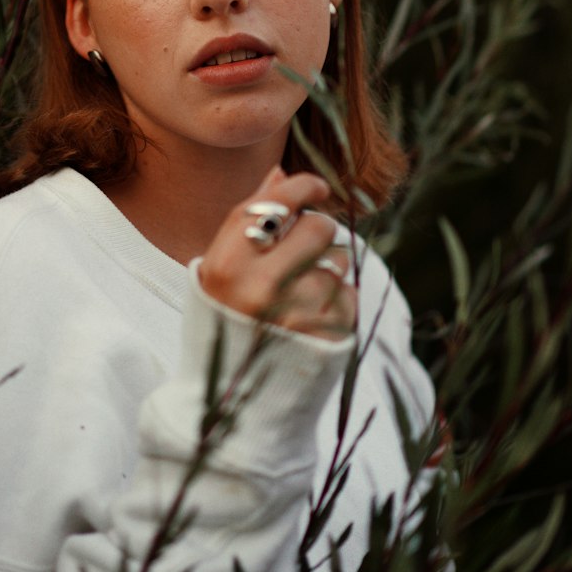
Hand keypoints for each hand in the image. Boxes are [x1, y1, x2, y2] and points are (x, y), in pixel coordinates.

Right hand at [198, 166, 356, 341]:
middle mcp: (261, 286)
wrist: (235, 397)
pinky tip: (312, 317)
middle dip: (317, 230)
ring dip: (327, 268)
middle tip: (305, 248)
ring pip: (338, 260)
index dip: (302, 186)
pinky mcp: (328, 334)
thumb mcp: (222, 269)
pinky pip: (349, 294)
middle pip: (318, 227)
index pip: (275, 203)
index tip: (317, 187)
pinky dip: (337, 300)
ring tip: (301, 293)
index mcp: (227, 264)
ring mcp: (298, 312)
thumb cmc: (227, 319)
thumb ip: (249, 221)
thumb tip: (280, 173)